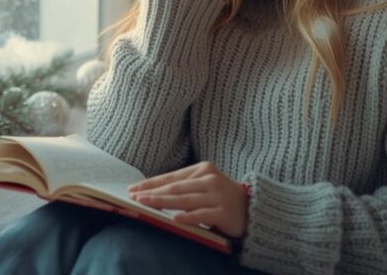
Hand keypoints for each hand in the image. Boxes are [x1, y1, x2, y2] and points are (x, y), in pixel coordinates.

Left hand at [127, 161, 248, 237]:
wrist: (252, 208)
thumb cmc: (222, 197)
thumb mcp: (204, 185)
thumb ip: (184, 186)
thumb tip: (153, 191)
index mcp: (203, 169)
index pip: (172, 177)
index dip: (152, 183)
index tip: (134, 188)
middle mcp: (210, 179)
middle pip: (175, 187)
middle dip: (152, 192)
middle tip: (135, 197)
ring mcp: (217, 195)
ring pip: (185, 200)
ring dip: (163, 203)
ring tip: (146, 204)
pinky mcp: (223, 212)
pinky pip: (201, 215)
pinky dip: (187, 217)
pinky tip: (174, 218)